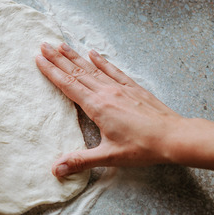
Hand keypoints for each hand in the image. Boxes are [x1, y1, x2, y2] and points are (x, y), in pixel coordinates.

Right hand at [35, 43, 184, 177]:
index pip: (68, 85)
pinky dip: (102, 61)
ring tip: (62, 45)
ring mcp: (120, 88)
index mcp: (97, 107)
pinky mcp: (133, 88)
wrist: (174, 137)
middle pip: (76, 72)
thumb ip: (80, 161)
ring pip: (92, 68)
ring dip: (75, 56)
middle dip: (58, 58)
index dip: (51, 72)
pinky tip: (93, 53)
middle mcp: (106, 92)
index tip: (38, 59)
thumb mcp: (109, 156)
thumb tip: (55, 169)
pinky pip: (113, 71)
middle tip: (43, 45)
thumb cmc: (143, 147)